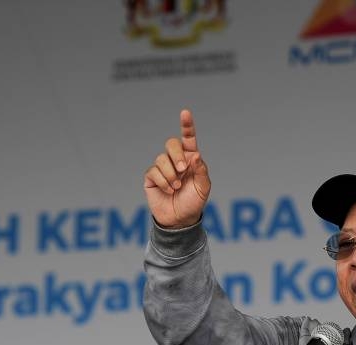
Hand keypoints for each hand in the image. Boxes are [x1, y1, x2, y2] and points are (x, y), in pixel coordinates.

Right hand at [143, 108, 210, 227]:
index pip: (188, 138)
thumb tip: (195, 155)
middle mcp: (175, 160)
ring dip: (171, 173)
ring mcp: (162, 168)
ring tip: (177, 186)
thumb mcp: (203, 187)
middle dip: (176, 155)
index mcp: (190, 159)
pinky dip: (164, 182)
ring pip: (161, 158)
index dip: (187, 125)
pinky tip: (169, 190)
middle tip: (183, 170)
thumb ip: (201, 170)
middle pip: (171, 143)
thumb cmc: (194, 202)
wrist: (180, 220)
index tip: (185, 113)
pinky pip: (154, 171)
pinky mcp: (152, 177)